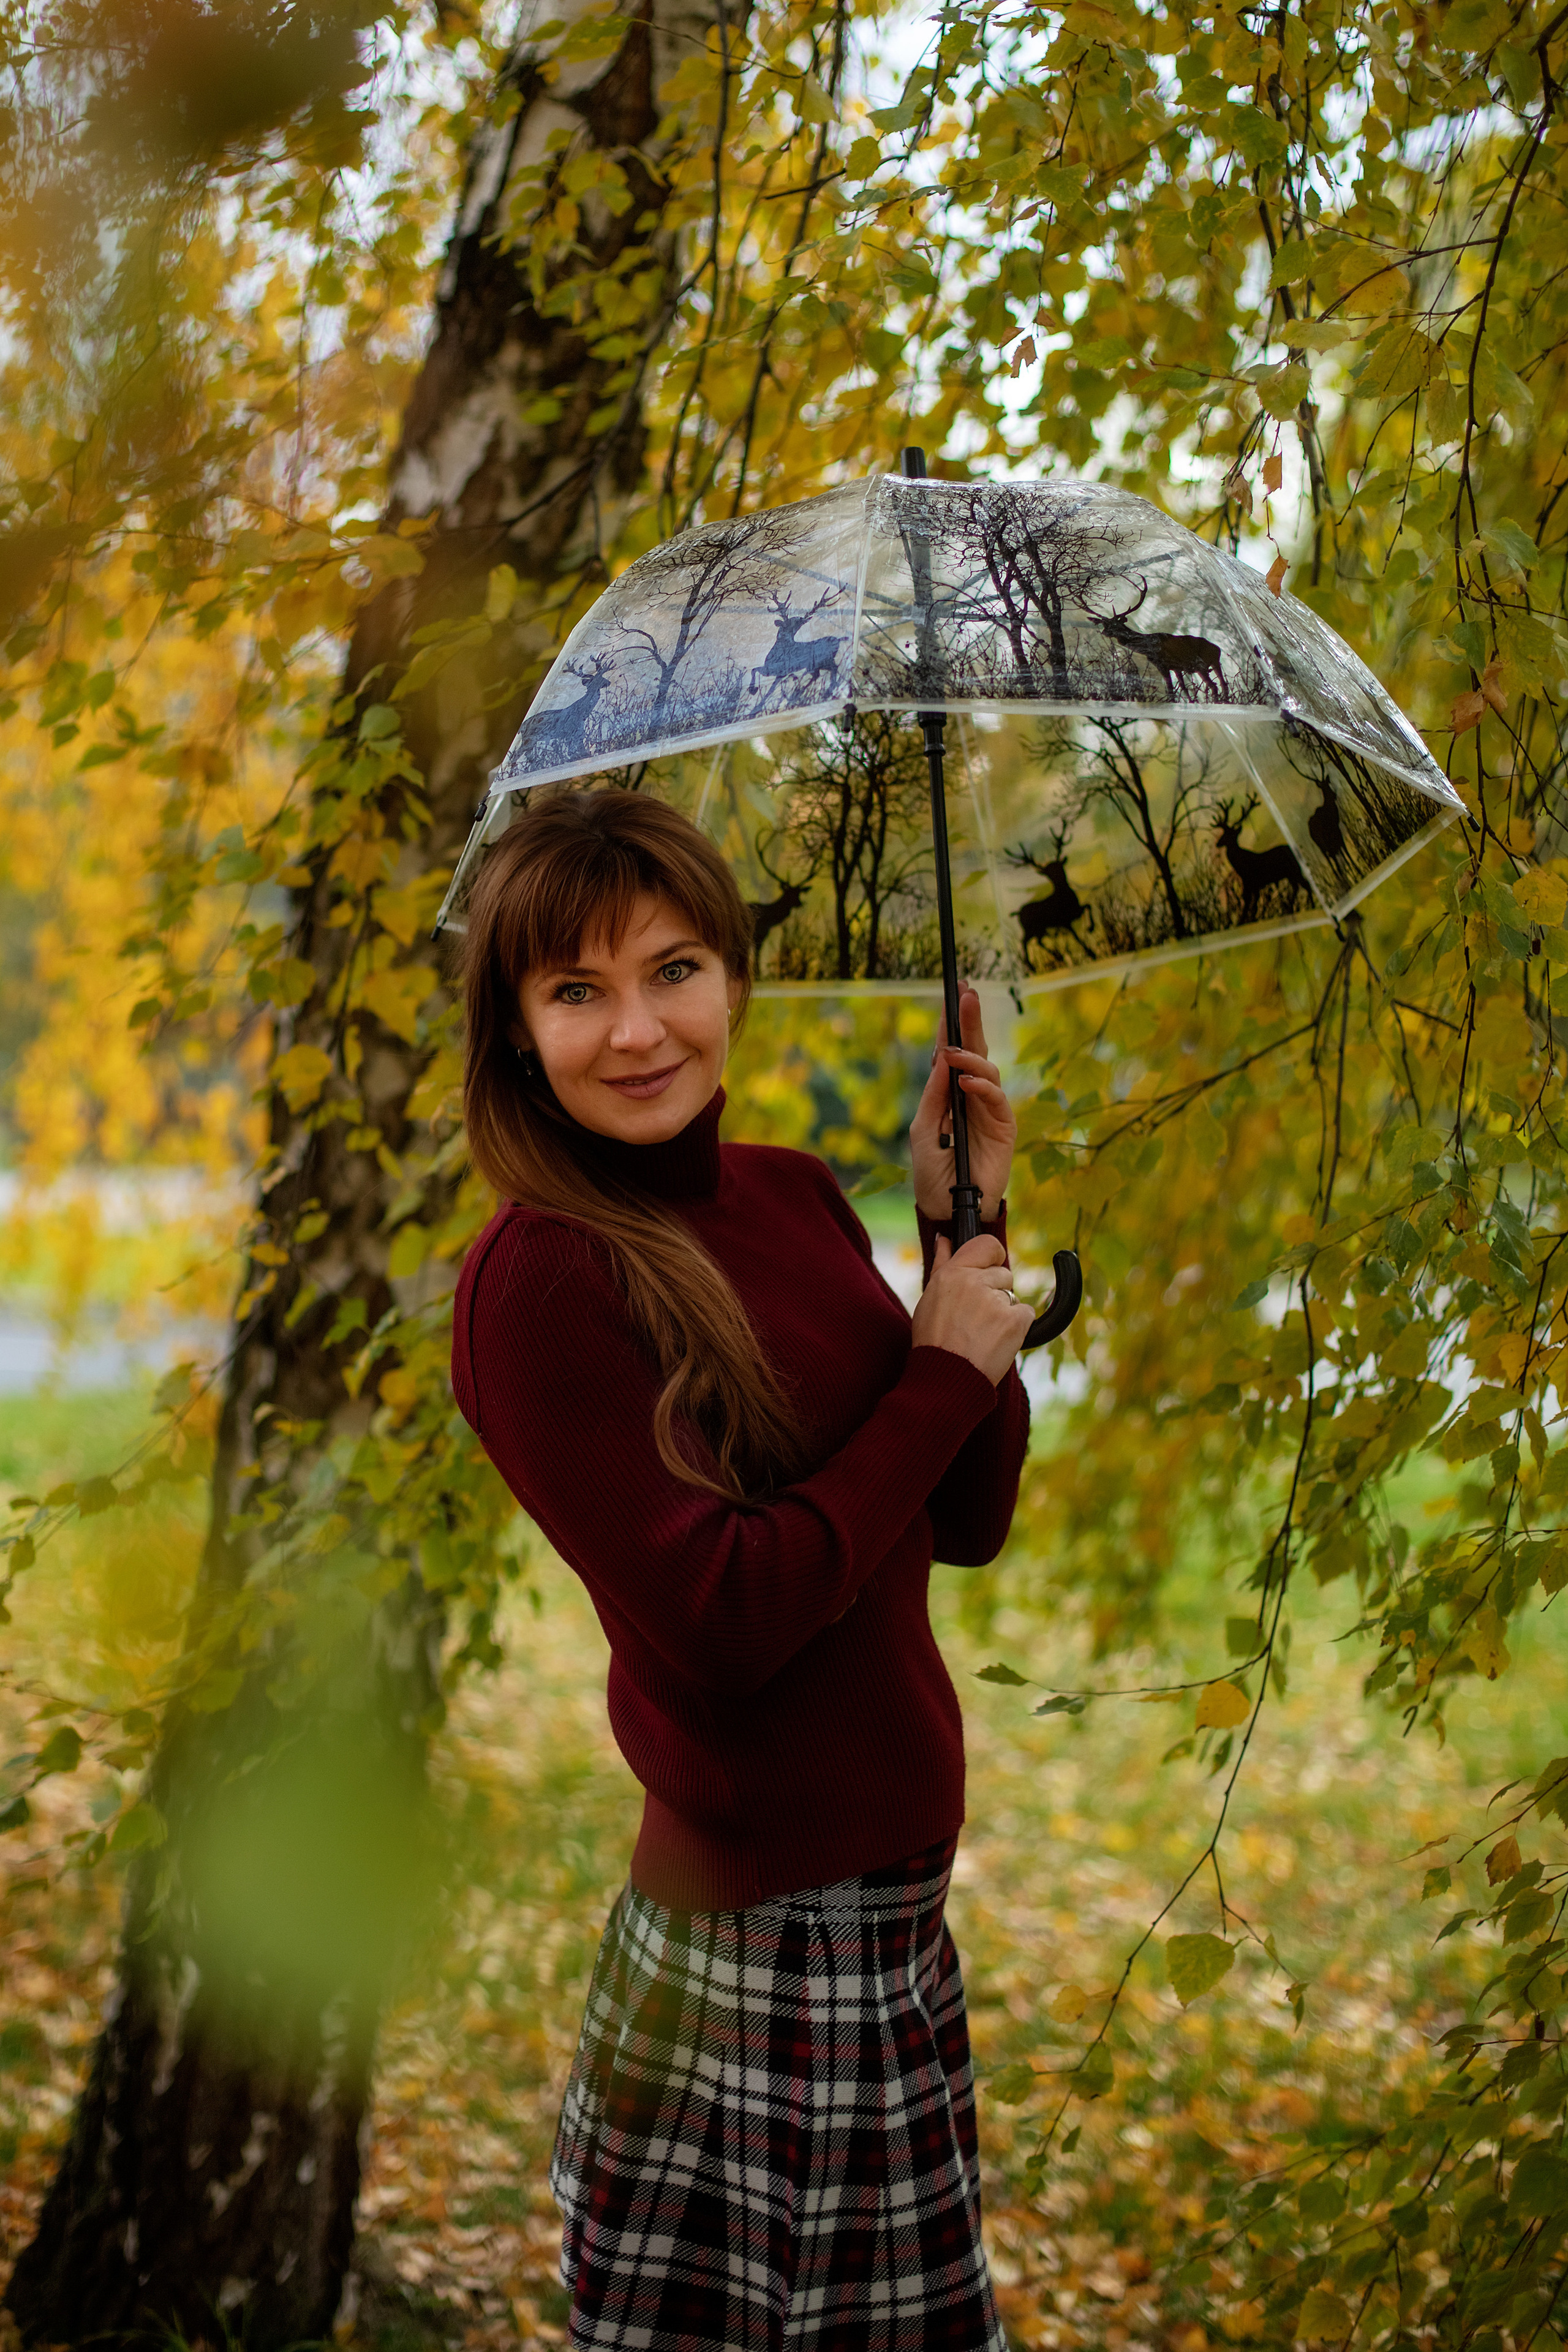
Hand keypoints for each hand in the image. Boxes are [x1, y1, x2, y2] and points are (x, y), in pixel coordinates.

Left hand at [910, 986, 1016, 1223]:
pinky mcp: (1004, 1128)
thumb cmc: (932, 1175)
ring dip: (971, 1058)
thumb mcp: (922, 1130)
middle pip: (975, 1050)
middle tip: (965, 993)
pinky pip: (997, 1099)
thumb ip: (933, 1096)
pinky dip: (982, 1086)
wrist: (946, 1210)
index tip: (952, 993)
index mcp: (950, 1094)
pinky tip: (966, 1082)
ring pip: (988, 1070)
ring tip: (952, 1054)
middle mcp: (972, 1097)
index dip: (952, 1024)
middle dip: (970, 1021)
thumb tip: (942, 1058)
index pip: (952, 1052)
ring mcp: (989, 1111)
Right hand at [910, 1234, 1034, 1385]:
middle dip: (996, 1293)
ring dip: (1004, 1313)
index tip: (988, 1270)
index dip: (993, 1257)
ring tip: (982, 1334)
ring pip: (1013, 1297)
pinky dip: (1017, 1327)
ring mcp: (996, 1301)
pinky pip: (1026, 1314)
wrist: (946, 1378)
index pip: (987, 1244)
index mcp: (953, 1273)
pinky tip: (997, 1341)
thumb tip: (944, 1239)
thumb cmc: (935, 1340)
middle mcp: (974, 1282)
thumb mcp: (931, 1298)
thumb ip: (942, 1264)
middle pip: (1004, 1274)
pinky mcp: (1015, 1321)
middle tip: (976, 1318)